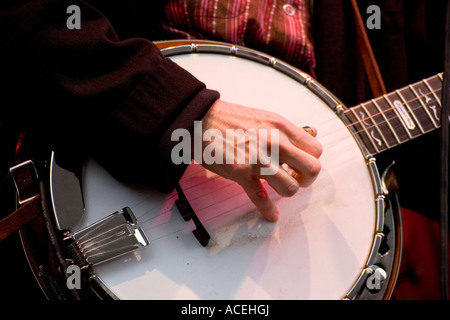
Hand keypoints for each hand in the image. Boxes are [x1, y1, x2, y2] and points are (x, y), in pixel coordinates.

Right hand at [198, 100, 321, 221]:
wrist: (201, 119)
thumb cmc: (231, 118)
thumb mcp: (266, 117)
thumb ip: (288, 129)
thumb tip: (312, 132)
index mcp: (282, 127)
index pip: (315, 149)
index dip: (310, 161)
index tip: (299, 165)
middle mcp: (275, 142)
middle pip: (312, 169)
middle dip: (306, 179)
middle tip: (295, 178)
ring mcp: (259, 160)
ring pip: (290, 188)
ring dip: (286, 191)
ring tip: (277, 188)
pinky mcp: (242, 173)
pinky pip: (261, 199)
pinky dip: (268, 211)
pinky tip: (271, 215)